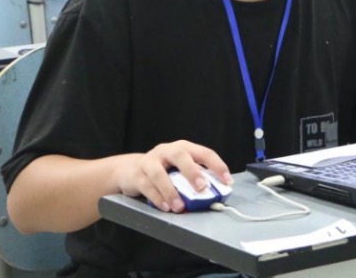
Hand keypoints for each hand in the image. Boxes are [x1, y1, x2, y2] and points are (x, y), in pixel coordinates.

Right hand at [113, 141, 231, 212]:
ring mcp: (150, 161)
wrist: (128, 170)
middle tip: (202, 187)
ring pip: (159, 174)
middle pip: (180, 156)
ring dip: (171, 192)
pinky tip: (166, 207)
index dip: (217, 165)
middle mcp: (166, 151)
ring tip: (180, 207)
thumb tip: (213, 194)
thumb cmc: (161, 170)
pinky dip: (158, 198)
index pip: (204, 152)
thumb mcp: (178, 170)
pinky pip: (147, 186)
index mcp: (183, 148)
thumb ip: (193, 178)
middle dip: (192, 172)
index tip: (227, 181)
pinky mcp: (137, 175)